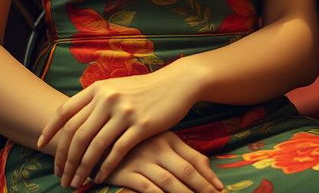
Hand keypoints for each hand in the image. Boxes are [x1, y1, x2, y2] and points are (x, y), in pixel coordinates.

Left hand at [37, 63, 202, 188]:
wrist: (177, 83)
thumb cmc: (144, 89)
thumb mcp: (117, 88)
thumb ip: (96, 101)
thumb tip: (73, 120)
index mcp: (98, 88)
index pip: (65, 110)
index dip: (50, 129)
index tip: (40, 144)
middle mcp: (107, 98)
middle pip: (76, 133)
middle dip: (64, 159)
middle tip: (60, 176)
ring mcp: (124, 111)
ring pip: (93, 146)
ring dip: (81, 168)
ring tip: (75, 183)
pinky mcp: (141, 125)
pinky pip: (116, 152)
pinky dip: (105, 168)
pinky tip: (99, 179)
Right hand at [101, 131, 223, 192]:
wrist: (99, 132)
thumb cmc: (136, 139)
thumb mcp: (161, 140)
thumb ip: (183, 152)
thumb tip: (209, 170)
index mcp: (168, 138)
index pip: (194, 160)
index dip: (208, 178)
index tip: (220, 191)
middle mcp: (157, 147)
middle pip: (186, 172)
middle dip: (202, 189)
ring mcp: (141, 159)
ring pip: (169, 182)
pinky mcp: (125, 171)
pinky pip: (146, 187)